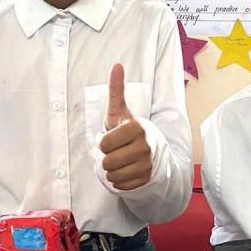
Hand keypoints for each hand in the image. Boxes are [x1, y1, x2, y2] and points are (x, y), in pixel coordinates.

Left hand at [99, 63, 152, 190]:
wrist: (147, 149)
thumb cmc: (126, 130)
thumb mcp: (119, 111)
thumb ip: (116, 89)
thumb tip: (117, 65)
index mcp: (137, 128)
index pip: (105, 144)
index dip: (103, 143)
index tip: (111, 138)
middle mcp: (145, 147)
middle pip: (108, 161)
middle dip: (107, 158)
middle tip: (115, 151)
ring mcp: (147, 164)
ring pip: (113, 175)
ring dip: (111, 170)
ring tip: (119, 160)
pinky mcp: (146, 179)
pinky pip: (121, 185)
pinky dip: (119, 180)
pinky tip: (125, 170)